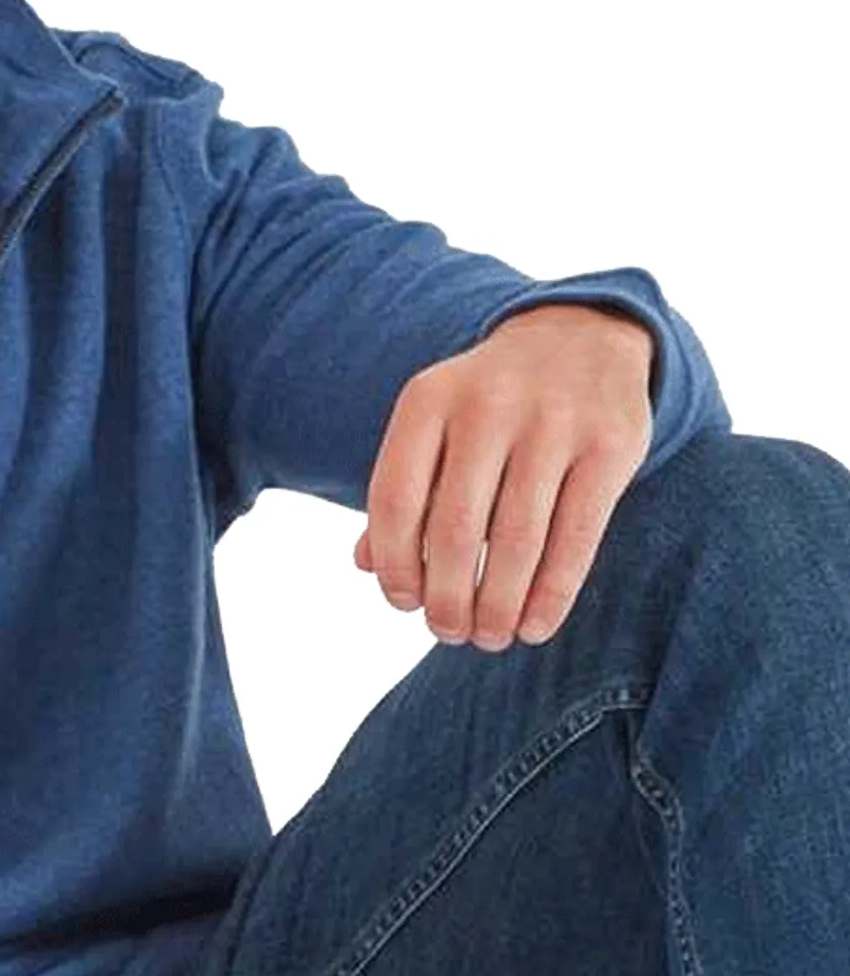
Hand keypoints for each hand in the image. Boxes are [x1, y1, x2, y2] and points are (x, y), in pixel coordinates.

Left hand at [353, 302, 654, 649]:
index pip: (394, 498)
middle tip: (447, 632)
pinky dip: (551, 593)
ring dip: (497, 604)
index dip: (394, 563)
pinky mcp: (610, 446)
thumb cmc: (489, 404)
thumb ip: (403, 489)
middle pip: (454, 526)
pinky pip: (576, 537)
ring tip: (487, 638)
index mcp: (428, 400)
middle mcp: (487, 406)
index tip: (403, 604)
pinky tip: (534, 625)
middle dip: (447, 596)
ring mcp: (553, 423)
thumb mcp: (434, 426)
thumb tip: (366, 565)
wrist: (582, 337)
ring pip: (516, 538)